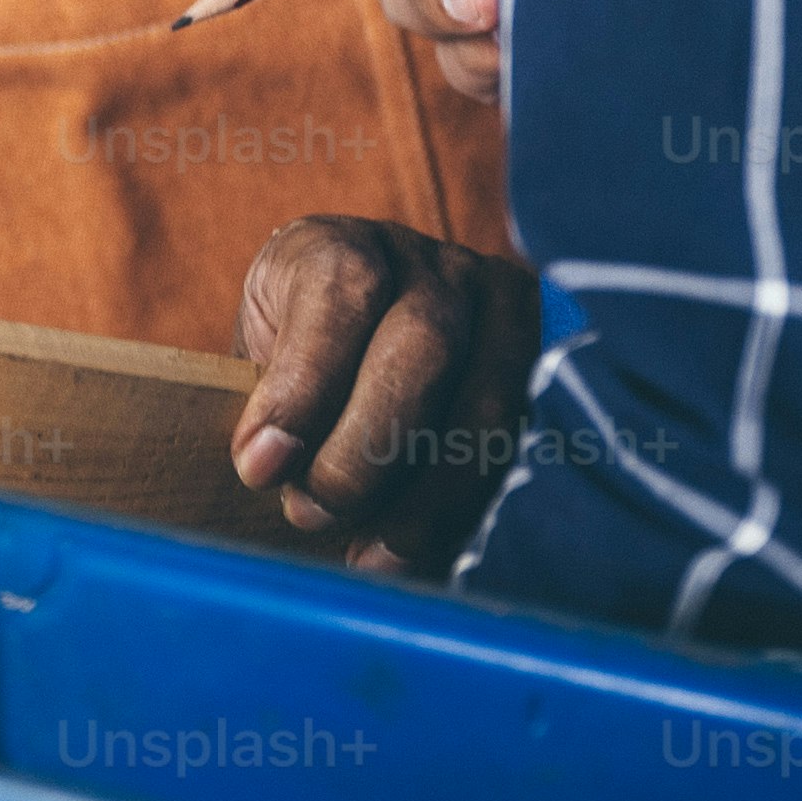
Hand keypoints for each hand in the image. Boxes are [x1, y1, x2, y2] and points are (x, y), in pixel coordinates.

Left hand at [231, 215, 541, 572]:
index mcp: (340, 244)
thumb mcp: (256, 366)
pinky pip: (523, 440)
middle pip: (423, 342)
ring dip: (426, 495)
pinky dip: (470, 508)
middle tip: (311, 514)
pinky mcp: (545, 366)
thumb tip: (263, 469)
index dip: (303, 382)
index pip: (339, 288)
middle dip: (365, 447)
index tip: (259, 465)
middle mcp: (431, 264)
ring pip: (487, 398)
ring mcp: (499, 311)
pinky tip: (423, 554)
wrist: (359, 357)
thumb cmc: (292, 372)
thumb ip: (256, 402)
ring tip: (369, 556)